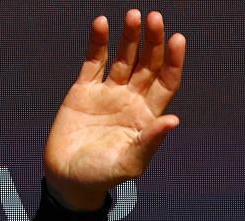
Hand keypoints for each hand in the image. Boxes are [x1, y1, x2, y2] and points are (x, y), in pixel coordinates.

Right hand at [43, 9, 187, 209]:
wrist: (67, 179)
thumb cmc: (101, 177)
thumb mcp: (129, 163)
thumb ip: (150, 141)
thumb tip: (174, 121)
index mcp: (147, 116)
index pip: (166, 83)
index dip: (173, 61)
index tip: (178, 39)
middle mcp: (131, 100)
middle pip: (148, 64)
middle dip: (153, 42)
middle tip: (156, 18)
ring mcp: (108, 92)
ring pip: (123, 57)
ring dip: (130, 36)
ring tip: (134, 15)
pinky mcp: (84, 89)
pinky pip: (94, 61)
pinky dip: (98, 42)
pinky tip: (103, 23)